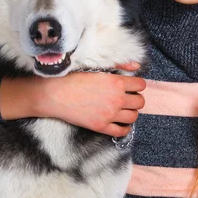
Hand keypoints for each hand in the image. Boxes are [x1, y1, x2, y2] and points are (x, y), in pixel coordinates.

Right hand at [0, 62, 145, 136]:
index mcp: (116, 83)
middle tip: (128, 97)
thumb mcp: (98, 68)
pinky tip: (120, 122)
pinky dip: (124, 127)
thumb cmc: (74, 78)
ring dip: (131, 112)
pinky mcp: (101, 126)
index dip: (137, 84)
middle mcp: (117, 99)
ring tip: (124, 108)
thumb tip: (136, 66)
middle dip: (136, 98)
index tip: (132, 85)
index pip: (141, 85)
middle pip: (140, 102)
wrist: (56, 94)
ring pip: (134, 116)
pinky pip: (122, 131)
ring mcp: (110, 114)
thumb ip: (120, 66)